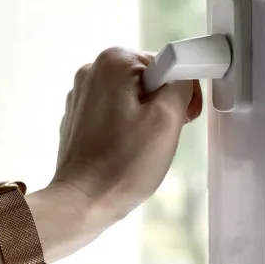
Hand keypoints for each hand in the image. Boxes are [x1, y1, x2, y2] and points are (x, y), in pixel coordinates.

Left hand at [51, 47, 202, 224]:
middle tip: (162, 134)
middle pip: (152, 78)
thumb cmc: (123, 165)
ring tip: (143, 145)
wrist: (85, 201)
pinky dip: (130, 128)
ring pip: (137, 96)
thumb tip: (184, 74)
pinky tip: (128, 149)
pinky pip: (119, 112)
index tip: (180, 117)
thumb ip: (182, 84)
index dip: (184, 92)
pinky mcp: (80, 116)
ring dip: (149, 118)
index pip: (170, 63)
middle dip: (166, 104)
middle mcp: (92, 71)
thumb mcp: (169, 119)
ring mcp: (83, 94)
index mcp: (114, 62)